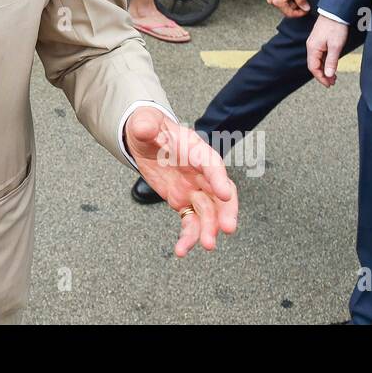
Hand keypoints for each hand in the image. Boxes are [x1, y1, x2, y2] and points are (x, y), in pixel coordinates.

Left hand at [124, 107, 238, 255]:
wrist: (144, 139)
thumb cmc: (150, 127)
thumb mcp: (144, 122)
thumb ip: (146, 125)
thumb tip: (144, 127)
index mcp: (195, 150)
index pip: (211, 164)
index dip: (218, 178)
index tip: (225, 193)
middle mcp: (200, 173)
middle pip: (219, 193)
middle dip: (226, 211)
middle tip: (228, 228)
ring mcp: (194, 189)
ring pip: (208, 212)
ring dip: (209, 229)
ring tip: (207, 245)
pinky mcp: (183, 202)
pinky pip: (189, 222)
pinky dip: (188, 237)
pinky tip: (181, 250)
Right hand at [306, 14, 349, 86]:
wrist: (335, 12)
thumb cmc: (335, 27)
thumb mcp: (336, 46)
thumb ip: (331, 61)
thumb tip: (328, 75)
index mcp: (313, 48)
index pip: (313, 68)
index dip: (321, 78)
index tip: (329, 84)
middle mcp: (311, 46)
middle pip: (314, 65)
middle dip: (323, 75)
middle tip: (332, 82)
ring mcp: (314, 43)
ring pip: (317, 61)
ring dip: (324, 69)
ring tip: (333, 76)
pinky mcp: (318, 41)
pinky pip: (319, 55)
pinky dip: (325, 62)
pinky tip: (331, 65)